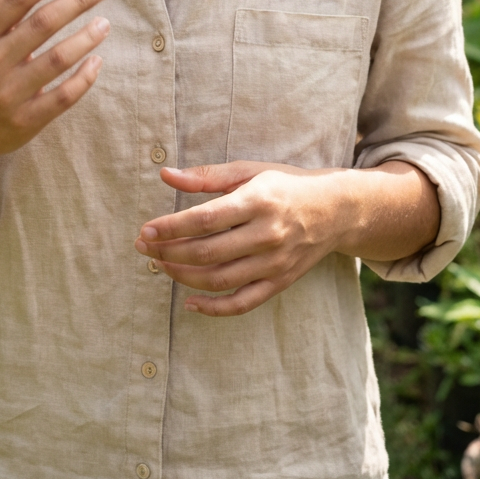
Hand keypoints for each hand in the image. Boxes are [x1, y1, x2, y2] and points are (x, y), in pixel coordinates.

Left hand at [134, 160, 354, 317]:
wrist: (335, 210)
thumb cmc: (285, 184)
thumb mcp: (249, 170)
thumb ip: (206, 176)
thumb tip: (165, 175)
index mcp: (258, 200)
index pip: (206, 219)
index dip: (172, 227)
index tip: (146, 230)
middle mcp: (267, 234)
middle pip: (208, 252)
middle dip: (168, 252)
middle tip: (144, 247)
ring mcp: (274, 263)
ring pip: (219, 280)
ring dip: (183, 276)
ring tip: (159, 265)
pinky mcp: (279, 282)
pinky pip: (242, 303)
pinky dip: (213, 308)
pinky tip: (188, 301)